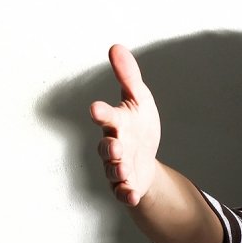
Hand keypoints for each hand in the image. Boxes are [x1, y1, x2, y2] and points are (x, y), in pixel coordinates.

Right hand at [89, 45, 161, 205]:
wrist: (146, 157)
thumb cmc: (138, 125)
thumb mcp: (139, 99)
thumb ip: (128, 76)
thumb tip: (116, 47)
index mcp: (117, 122)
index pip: (106, 115)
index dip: (101, 112)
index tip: (95, 108)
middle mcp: (114, 145)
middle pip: (107, 148)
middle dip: (110, 148)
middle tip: (115, 147)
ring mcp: (118, 167)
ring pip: (113, 171)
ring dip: (118, 171)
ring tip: (125, 170)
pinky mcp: (126, 185)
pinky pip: (122, 192)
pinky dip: (126, 194)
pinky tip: (132, 195)